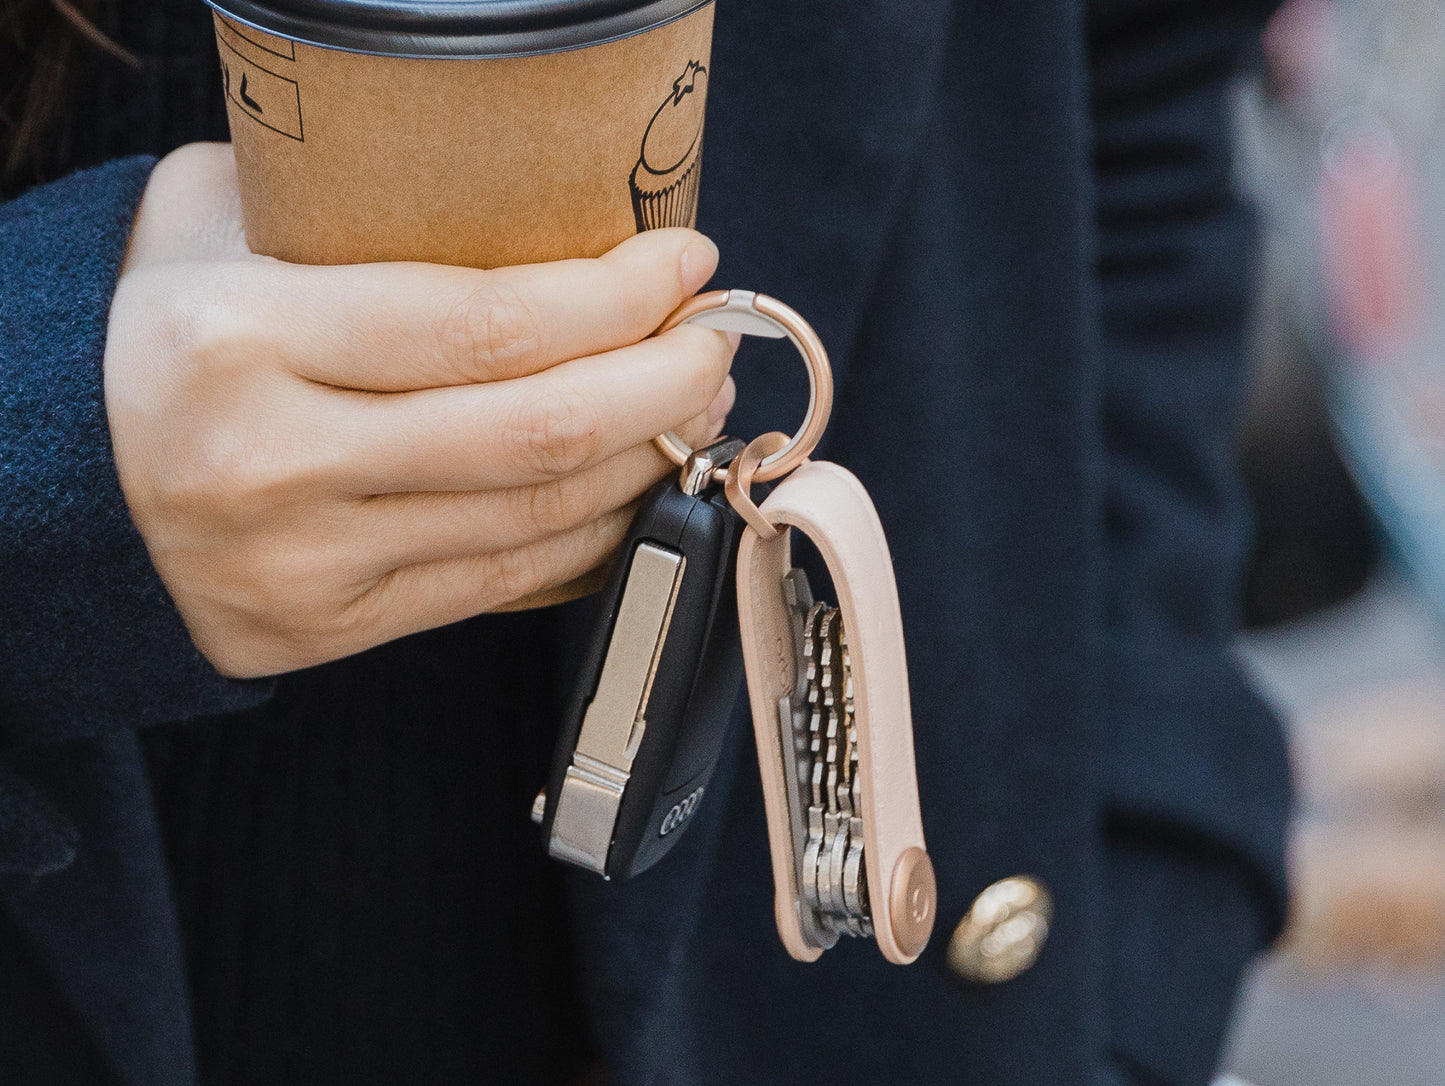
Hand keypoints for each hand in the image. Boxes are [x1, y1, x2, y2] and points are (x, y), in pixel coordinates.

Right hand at [104, 143, 735, 678]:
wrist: (51, 482)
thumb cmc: (156, 336)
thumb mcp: (219, 228)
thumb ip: (357, 215)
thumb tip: (540, 216)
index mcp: (242, 338)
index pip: (490, 326)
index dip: (619, 298)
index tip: (687, 265)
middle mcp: (272, 463)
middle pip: (538, 431)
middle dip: (664, 385)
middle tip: (712, 346)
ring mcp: (303, 564)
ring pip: (537, 517)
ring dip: (646, 460)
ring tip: (690, 410)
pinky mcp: (326, 629)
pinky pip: (502, 586)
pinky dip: (592, 534)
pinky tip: (632, 487)